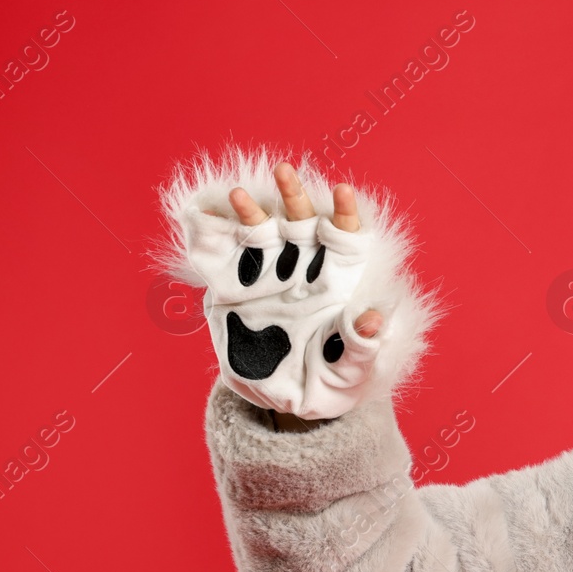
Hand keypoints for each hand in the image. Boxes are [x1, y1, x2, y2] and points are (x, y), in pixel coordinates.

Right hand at [180, 159, 389, 418]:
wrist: (285, 401)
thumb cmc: (330, 384)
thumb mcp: (349, 371)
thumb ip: (360, 347)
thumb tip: (374, 320)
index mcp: (337, 283)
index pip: (345, 238)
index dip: (345, 213)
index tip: (343, 190)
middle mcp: (302, 270)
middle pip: (301, 222)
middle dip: (294, 196)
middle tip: (286, 170)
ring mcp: (265, 277)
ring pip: (260, 231)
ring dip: (250, 209)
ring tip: (238, 194)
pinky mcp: (232, 290)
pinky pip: (219, 257)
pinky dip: (208, 235)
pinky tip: (198, 217)